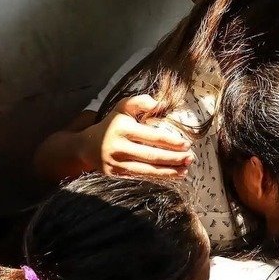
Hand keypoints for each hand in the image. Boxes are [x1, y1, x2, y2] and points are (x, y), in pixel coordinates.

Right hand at [80, 95, 194, 177]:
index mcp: (124, 128)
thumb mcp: (123, 107)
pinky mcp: (117, 174)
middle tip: (190, 158)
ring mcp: (118, 163)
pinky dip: (158, 177)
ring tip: (185, 170)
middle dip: (173, 158)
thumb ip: (141, 102)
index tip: (186, 144)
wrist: (87, 146)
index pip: (152, 136)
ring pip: (148, 170)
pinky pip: (142, 176)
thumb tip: (161, 103)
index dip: (171, 142)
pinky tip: (172, 176)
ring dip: (169, 171)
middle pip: (152, 155)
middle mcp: (120, 147)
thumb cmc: (112, 124)